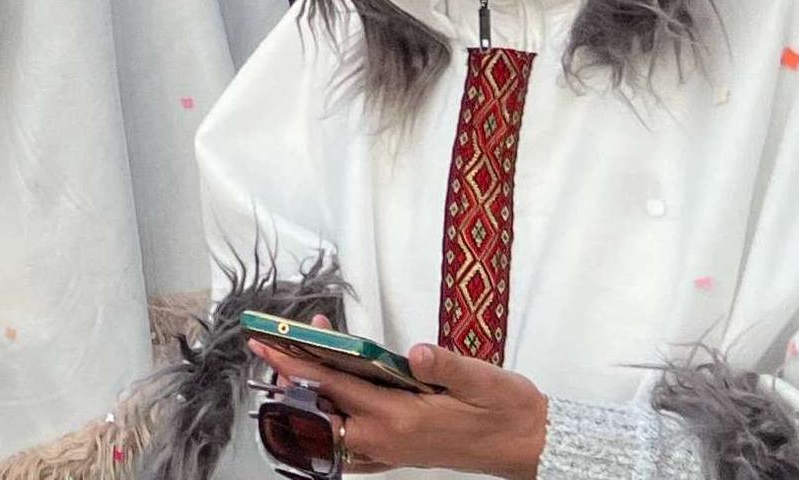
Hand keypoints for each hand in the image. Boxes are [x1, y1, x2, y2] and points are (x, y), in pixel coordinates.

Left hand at [251, 330, 549, 477]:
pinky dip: (332, 433)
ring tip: (297, 370)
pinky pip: (354, 452)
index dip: (299, 363)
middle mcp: (389, 438)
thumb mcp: (481, 379)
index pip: (336, 386)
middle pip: (323, 410)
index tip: (270, 344)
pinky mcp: (401, 455)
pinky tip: (326, 418)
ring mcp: (393, 450)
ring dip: (312, 401)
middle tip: (276, 349)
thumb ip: (446, 365)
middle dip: (294, 380)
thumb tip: (417, 351)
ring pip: (334, 430)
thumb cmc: (506, 410)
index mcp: (402, 417)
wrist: (527, 444)